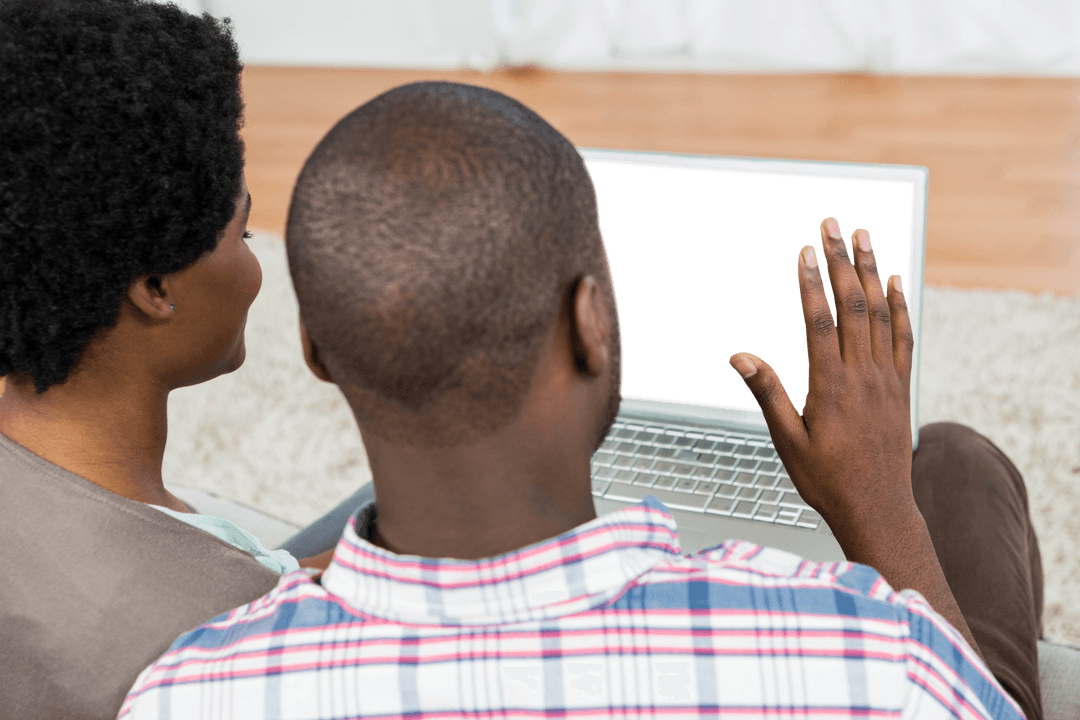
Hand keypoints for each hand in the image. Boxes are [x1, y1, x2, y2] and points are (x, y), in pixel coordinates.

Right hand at [728, 217, 915, 530]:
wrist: (878, 509)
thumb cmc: (826, 480)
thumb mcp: (786, 441)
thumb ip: (767, 393)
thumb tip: (741, 356)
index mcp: (831, 388)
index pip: (820, 322)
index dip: (812, 283)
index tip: (804, 251)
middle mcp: (863, 377)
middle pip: (855, 305)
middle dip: (842, 260)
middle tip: (833, 225)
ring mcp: (887, 379)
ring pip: (882, 313)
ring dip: (874, 270)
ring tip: (866, 236)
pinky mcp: (901, 387)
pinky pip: (903, 336)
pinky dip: (901, 304)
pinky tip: (897, 281)